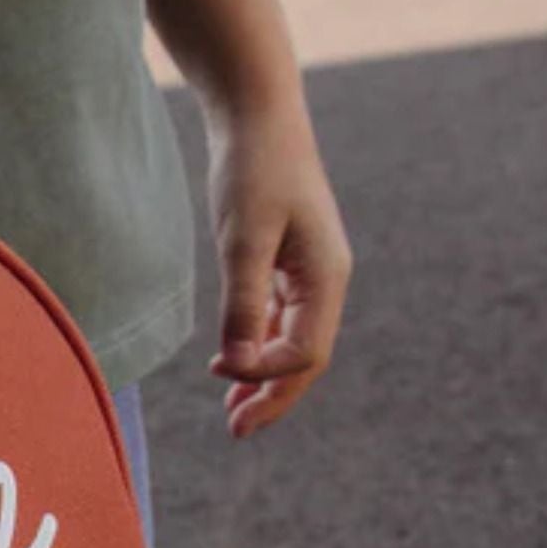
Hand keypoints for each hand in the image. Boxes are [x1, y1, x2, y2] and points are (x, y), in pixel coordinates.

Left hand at [205, 96, 352, 438]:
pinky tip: (232, 362)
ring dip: (263, 376)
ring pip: (292, 340)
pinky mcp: (285, 259)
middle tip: (236, 433)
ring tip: (233, 412)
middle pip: (306, 356)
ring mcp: (308, 270)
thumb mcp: (243, 237)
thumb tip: (237, 363)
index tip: (218, 375)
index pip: (306, 351)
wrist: (256, 114)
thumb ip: (243, 301)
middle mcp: (326, 279)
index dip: (264, 374)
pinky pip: (278, 316)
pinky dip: (257, 344)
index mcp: (328, 277)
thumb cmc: (252, 169)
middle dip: (273, 396)